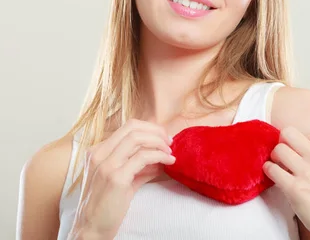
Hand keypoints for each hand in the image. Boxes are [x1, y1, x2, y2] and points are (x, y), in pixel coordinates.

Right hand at [69, 119, 174, 238]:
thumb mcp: (123, 179)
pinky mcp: (116, 177)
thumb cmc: (107, 205)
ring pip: (138, 138)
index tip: (164, 138)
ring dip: (159, 143)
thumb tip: (160, 157)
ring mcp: (106, 165)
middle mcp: (98, 154)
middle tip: (170, 143)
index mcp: (97, 152)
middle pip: (133, 127)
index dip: (150, 128)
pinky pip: (143, 157)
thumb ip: (139, 166)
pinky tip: (169, 163)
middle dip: (157, 132)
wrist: (92, 229)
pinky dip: (160, 156)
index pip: (127, 127)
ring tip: (170, 153)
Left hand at [263, 127, 309, 239]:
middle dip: (282, 142)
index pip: (305, 133)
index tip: (298, 152)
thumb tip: (300, 144)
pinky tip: (274, 175)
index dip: (298, 143)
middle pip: (288, 133)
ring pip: (278, 150)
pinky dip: (268, 170)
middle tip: (283, 153)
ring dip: (274, 157)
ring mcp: (307, 172)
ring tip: (278, 166)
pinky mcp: (295, 188)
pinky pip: (272, 169)